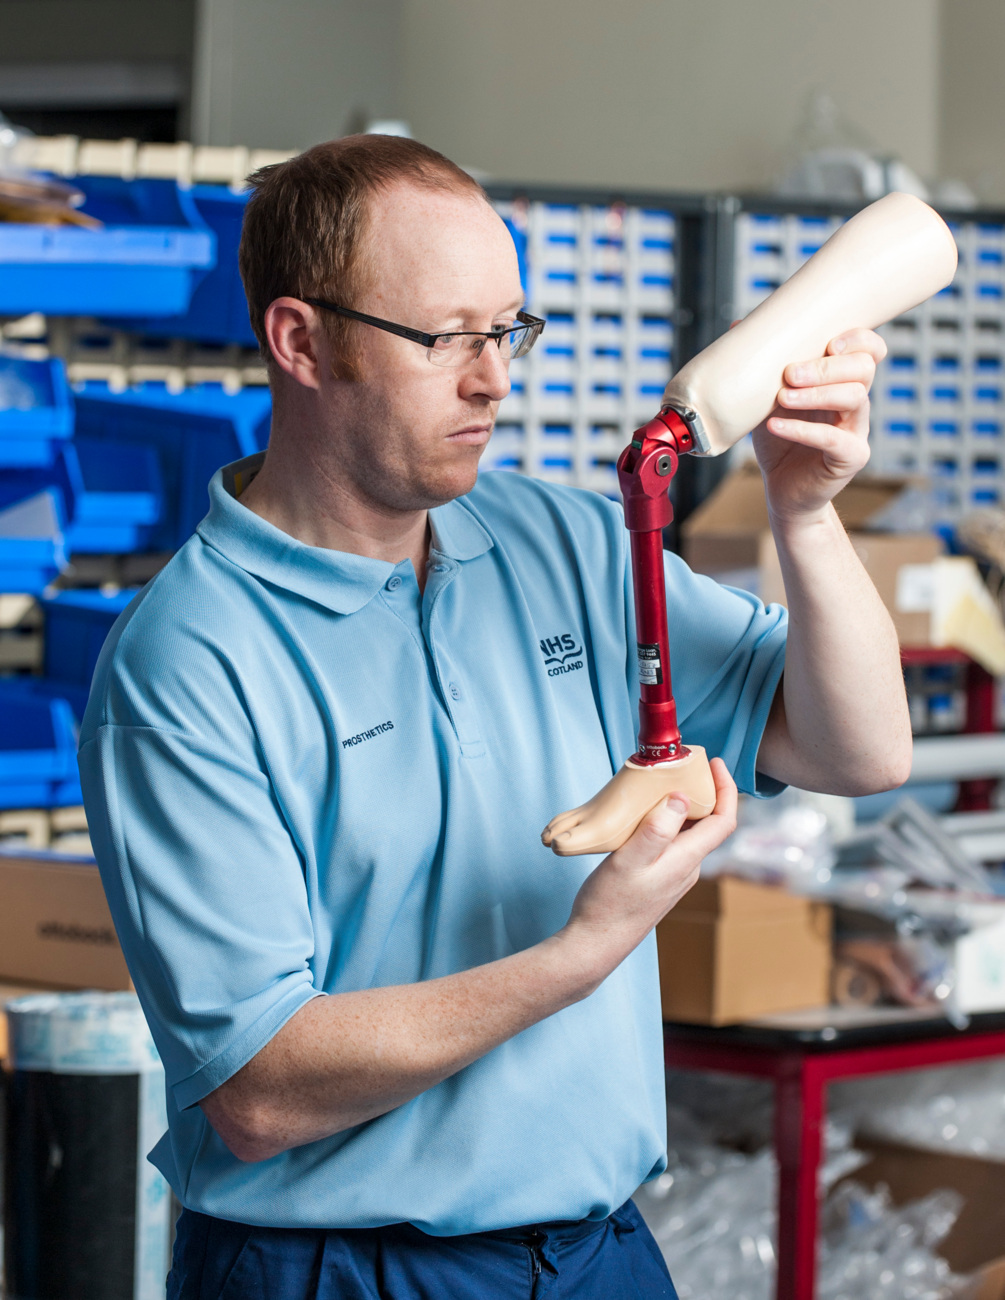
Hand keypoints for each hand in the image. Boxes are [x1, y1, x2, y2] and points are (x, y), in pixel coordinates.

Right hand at [564, 759, 737, 961]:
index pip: (724, 820)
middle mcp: (687, 867)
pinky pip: (672, 843)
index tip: (715, 763)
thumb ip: (657, 829)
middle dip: (701, 791)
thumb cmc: (610, 903)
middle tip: (680, 766)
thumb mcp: (629, 859)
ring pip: (688, 832)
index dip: (726, 789)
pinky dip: (665, 822)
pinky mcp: (659, 879)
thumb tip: (682, 798)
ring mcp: (674, 875)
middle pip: (708, 823)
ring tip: (659, 785)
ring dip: (681, 806)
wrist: (596, 943)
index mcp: (686, 860)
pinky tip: (643, 816)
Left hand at [751, 328, 886, 524]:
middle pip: (863, 369)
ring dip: (817, 393)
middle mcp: (856, 402)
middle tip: (789, 373)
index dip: (858, 339)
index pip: (869, 350)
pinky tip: (776, 426)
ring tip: (782, 398)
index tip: (828, 342)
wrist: (783, 491)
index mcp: (842, 382)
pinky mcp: (851, 458)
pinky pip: (835, 439)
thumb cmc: (779, 441)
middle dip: (826, 367)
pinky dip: (803, 429)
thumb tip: (737, 324)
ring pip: (855, 398)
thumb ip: (762, 367)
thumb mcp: (768, 400)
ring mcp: (857, 430)